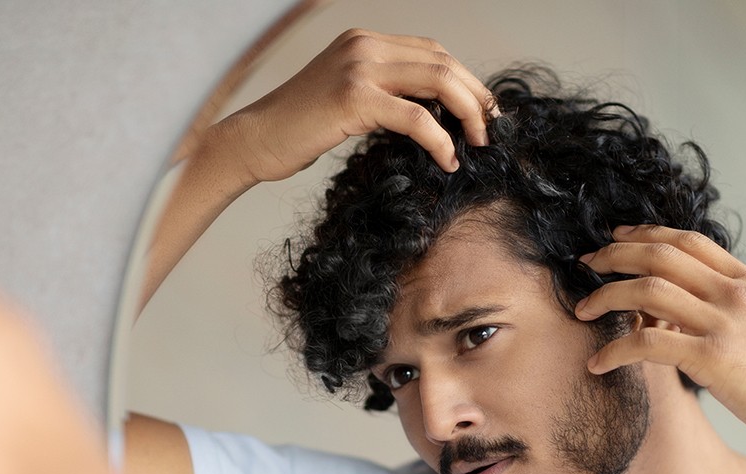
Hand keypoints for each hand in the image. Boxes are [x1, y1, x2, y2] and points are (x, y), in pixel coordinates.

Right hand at [224, 28, 495, 181]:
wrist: (255, 140)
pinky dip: (440, 139)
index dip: (465, 81)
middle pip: (442, 62)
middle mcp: (364, 45)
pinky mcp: (354, 98)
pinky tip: (446, 159)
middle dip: (475, 97)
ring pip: (437, 82)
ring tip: (478, 144)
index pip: (432, 52)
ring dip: (467, 114)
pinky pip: (415, 116)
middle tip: (490, 130)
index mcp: (364, 41)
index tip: (482, 113)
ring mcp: (359, 68)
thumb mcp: (346, 101)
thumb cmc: (298, 130)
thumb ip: (384, 96)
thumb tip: (432, 117)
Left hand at [576, 225, 745, 452]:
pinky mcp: (711, 357)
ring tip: (583, 310)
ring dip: (606, 296)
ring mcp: (723, 323)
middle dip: (615, 255)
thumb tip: (685, 305)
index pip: (688, 241)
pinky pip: (647, 341)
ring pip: (647, 291)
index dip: (646, 234)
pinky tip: (597, 363)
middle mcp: (735, 293)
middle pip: (660, 255)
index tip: (617, 237)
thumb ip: (731, 305)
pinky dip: (614, 349)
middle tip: (587, 263)